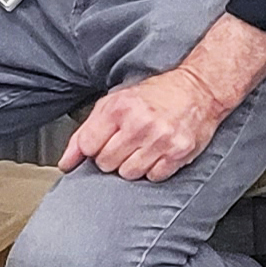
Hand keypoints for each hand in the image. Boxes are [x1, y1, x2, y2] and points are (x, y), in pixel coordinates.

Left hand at [61, 66, 236, 184]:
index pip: (88, 146)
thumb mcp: (115, 102)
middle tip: (126, 143)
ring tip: (142, 148)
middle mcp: (140, 123)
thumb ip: (85, 132)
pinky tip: (158, 153)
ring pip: (128, 173)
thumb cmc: (156, 95)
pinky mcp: (178, 153)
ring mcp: (161, 139)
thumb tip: (65, 163)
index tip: (102, 142)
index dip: (93, 148)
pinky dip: (153, 169)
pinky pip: (153, 177)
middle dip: (112, 157)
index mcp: (119, 107)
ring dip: (132, 165)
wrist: (200, 89)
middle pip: (106, 163)